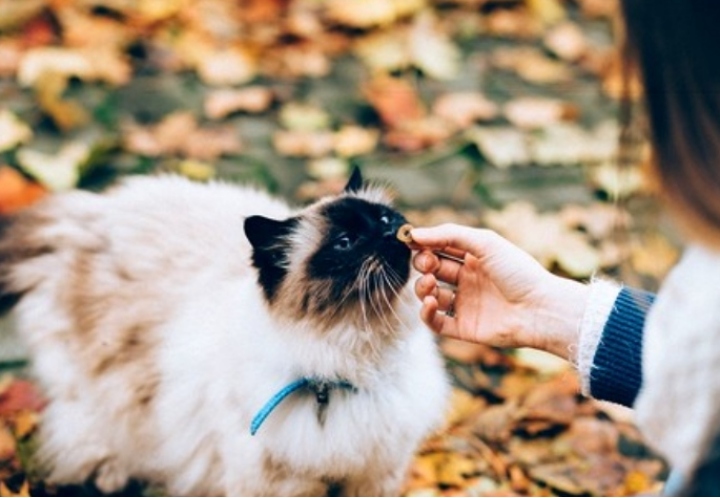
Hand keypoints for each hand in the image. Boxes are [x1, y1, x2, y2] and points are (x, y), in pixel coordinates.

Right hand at [411, 224, 588, 361]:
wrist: (540, 309)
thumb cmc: (519, 272)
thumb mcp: (485, 243)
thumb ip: (449, 235)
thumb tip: (414, 234)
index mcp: (475, 258)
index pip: (440, 248)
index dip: (425, 245)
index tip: (411, 241)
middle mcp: (468, 281)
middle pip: (432, 270)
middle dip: (423, 264)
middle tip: (427, 264)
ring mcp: (466, 304)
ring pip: (430, 295)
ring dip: (422, 287)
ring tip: (430, 284)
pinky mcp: (464, 328)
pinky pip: (436, 322)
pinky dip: (426, 313)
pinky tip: (431, 302)